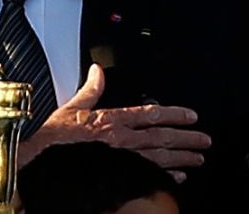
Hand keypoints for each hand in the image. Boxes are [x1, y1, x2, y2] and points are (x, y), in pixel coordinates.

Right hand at [19, 64, 210, 181]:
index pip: (151, 114)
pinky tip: (178, 178)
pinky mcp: (119, 177)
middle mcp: (122, 141)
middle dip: (187, 138)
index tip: (191, 116)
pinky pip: (149, 177)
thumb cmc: (55, 139)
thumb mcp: (71, 107)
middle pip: (163, 138)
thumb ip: (90, 89)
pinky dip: (166, 178)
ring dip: (183, 158)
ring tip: (199, 159)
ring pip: (161, 158)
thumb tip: (97, 70)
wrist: (43, 162)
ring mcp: (123, 160)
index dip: (174, 114)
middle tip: (205, 140)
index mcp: (112, 120)